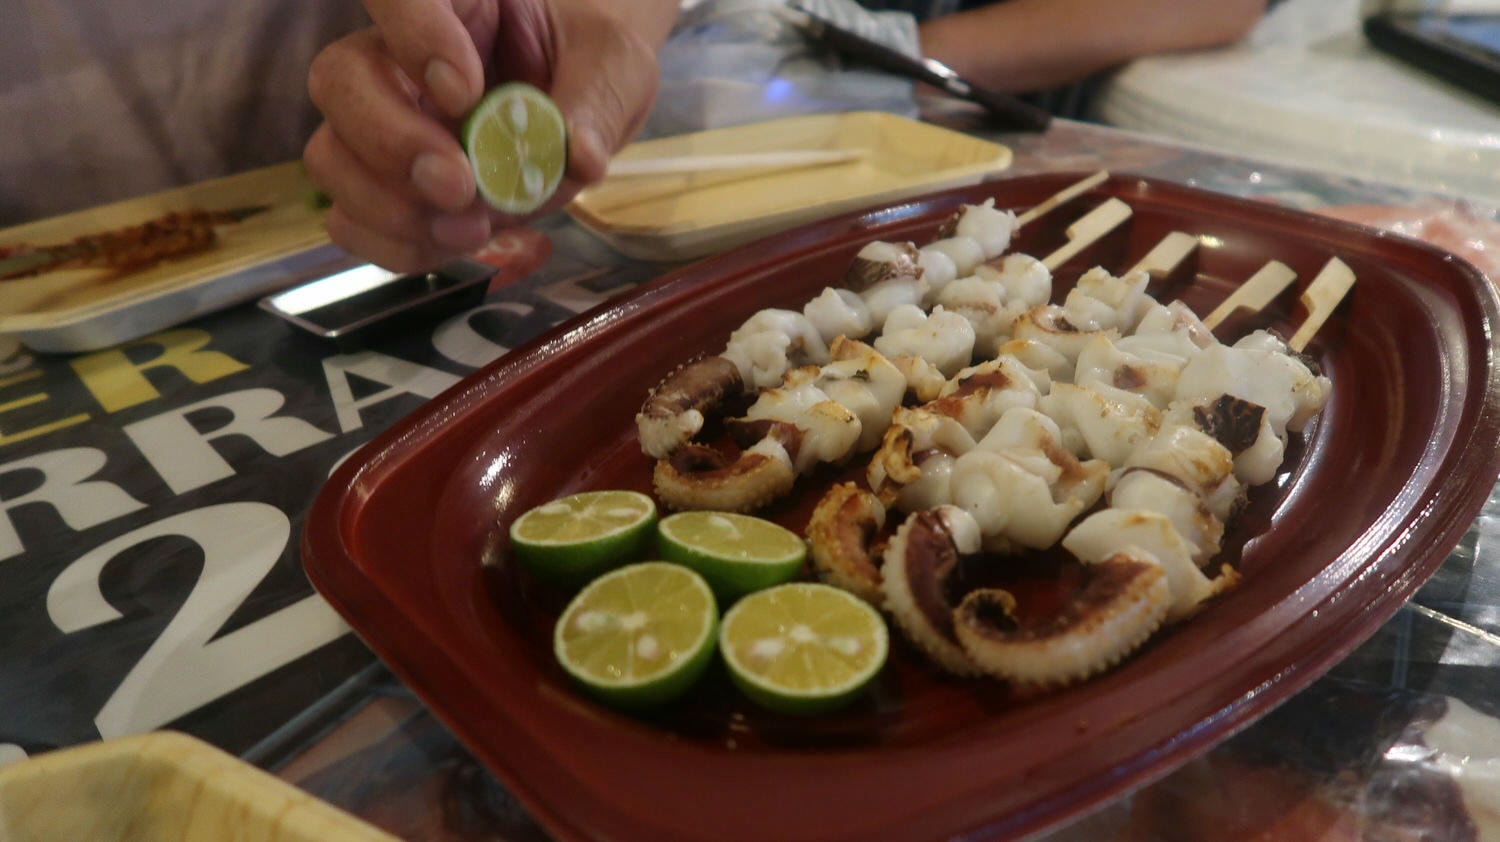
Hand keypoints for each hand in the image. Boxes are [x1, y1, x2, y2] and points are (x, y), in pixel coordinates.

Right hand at [304, 0, 675, 270]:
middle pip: (339, 79)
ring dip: (392, 207)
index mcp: (456, 2)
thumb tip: (576, 155)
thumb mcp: (614, 66)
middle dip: (393, 144)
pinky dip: (397, 245)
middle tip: (460, 186)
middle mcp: (399, 57)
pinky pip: (350, 220)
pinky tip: (451, 243)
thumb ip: (596, 102)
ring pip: (331, 155)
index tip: (464, 93)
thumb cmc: (589, 62)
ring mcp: (384, 124)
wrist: (585, 106)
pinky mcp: (388, 187)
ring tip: (470, 228)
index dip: (412, 35)